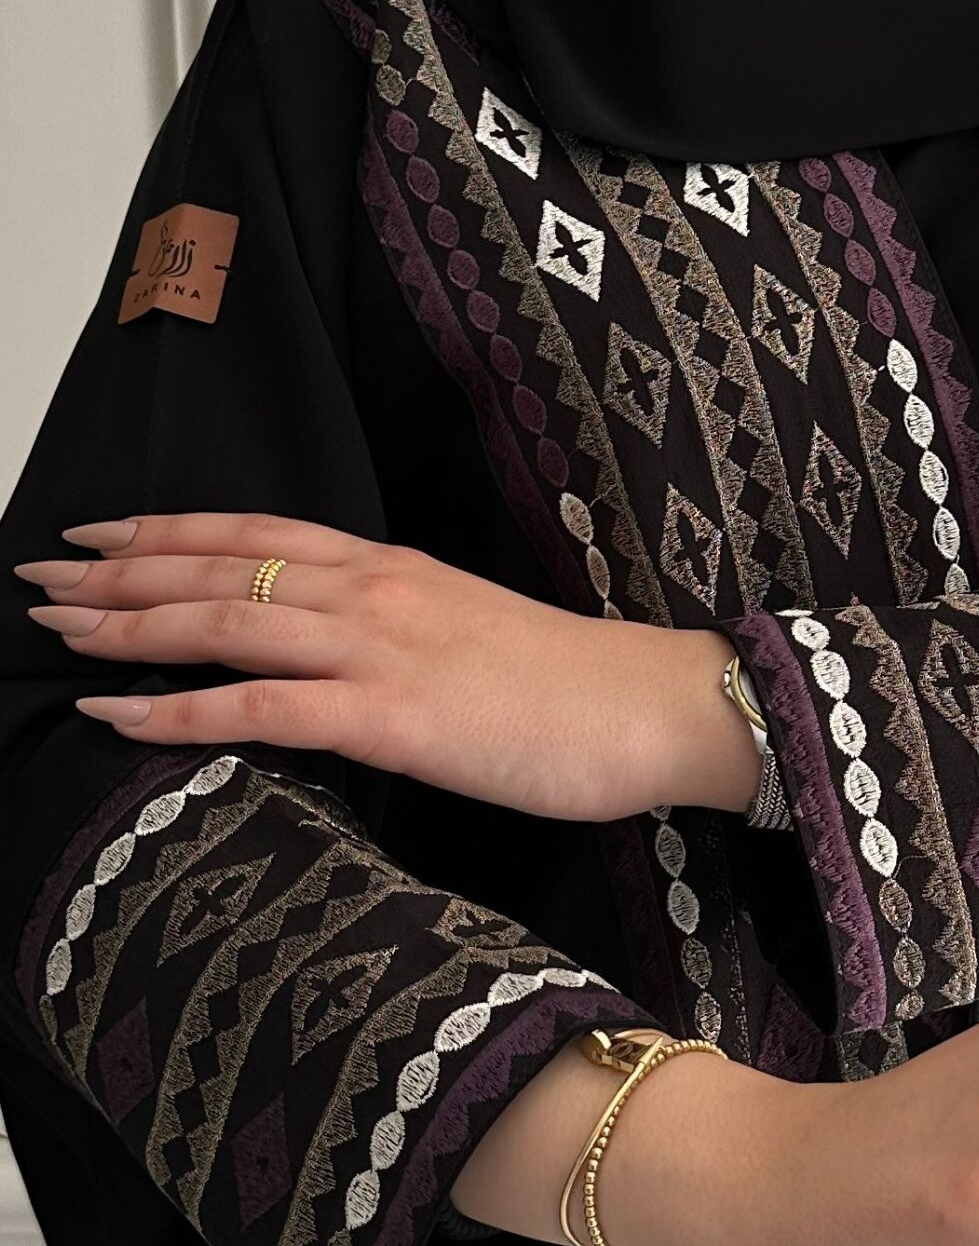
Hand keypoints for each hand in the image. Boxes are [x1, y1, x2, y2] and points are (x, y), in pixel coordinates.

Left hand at [17, 514, 761, 820]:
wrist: (651, 708)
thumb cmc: (575, 688)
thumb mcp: (473, 636)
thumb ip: (400, 634)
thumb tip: (343, 660)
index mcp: (392, 567)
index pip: (254, 534)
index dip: (166, 530)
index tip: (97, 532)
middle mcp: (372, 589)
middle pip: (216, 568)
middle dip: (118, 571)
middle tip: (40, 577)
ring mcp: (377, 646)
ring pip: (222, 622)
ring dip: (127, 626)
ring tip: (55, 633)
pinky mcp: (390, 714)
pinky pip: (259, 708)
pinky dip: (178, 711)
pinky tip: (117, 714)